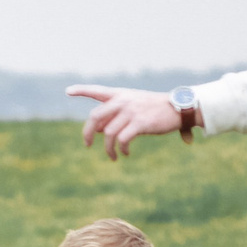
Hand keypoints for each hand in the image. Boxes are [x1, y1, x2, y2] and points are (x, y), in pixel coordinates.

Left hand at [68, 86, 182, 159]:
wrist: (178, 108)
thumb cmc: (154, 109)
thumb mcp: (132, 107)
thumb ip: (114, 115)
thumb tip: (96, 130)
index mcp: (120, 94)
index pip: (96, 90)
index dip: (81, 90)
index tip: (68, 92)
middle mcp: (122, 101)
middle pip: (95, 117)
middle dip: (87, 133)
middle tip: (87, 144)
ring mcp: (131, 111)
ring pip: (107, 133)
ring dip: (108, 148)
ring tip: (112, 156)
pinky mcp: (139, 123)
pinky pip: (122, 139)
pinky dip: (121, 149)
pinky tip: (125, 153)